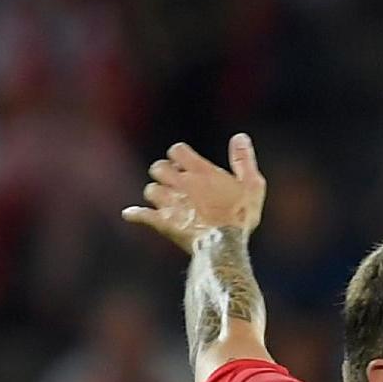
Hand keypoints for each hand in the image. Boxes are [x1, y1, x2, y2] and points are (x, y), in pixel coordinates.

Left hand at [121, 134, 266, 253]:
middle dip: (164, 173)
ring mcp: (169, 203)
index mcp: (199, 171)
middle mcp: (179, 183)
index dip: (180, 156)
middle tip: (175, 182)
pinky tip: (130, 214)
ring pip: (150, 190)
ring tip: (166, 201)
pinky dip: (135, 214)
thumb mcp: (252, 186)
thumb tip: (240, 137)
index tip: (187, 165)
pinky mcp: (162, 222)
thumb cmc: (240, 215)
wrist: (225, 244)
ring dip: (156, 193)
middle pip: (159, 167)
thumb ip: (244, 160)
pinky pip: (141, 215)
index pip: (177, 150)